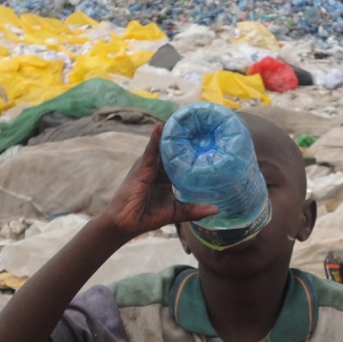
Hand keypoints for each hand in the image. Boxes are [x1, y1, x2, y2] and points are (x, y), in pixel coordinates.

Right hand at [101, 123, 217, 239]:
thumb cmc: (147, 216)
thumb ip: (194, 210)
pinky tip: (160, 127)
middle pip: (171, 150)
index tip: (206, 139)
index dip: (191, 151)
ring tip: (182, 118)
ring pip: (162, 147)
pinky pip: (150, 151)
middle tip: (198, 123)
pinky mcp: (141, 168)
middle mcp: (156, 168)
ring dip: (170, 134)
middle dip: (182, 138)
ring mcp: (147, 166)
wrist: (126, 223)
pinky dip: (155, 139)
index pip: (180, 160)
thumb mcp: (176, 212)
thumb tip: (216, 210)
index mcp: (165, 177)